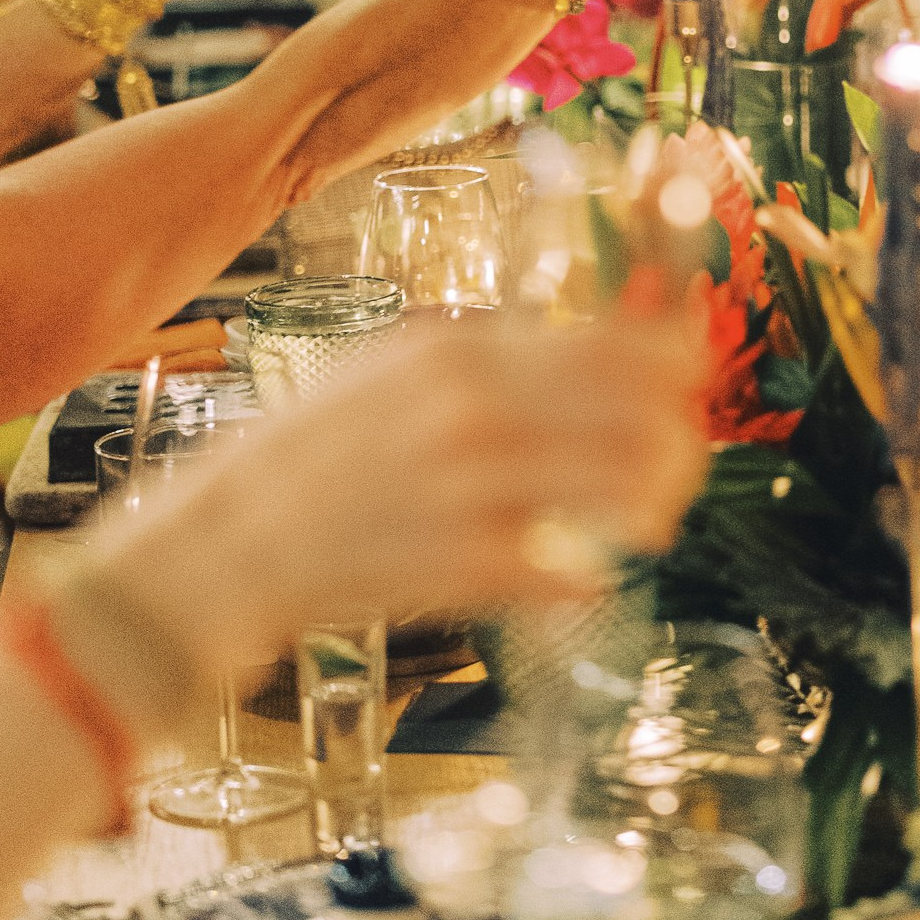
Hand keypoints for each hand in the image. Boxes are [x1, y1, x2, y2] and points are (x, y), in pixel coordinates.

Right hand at [82, 308, 711, 682]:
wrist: (227, 544)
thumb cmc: (319, 453)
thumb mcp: (402, 368)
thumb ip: (499, 357)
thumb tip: (611, 351)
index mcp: (462, 350)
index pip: (622, 342)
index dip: (681, 362)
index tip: (693, 379)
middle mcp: (474, 410)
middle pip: (644, 416)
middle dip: (682, 443)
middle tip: (677, 464)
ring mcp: (473, 490)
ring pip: (627, 489)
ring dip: (656, 508)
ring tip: (647, 522)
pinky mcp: (465, 568)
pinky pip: (574, 572)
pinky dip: (592, 577)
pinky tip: (583, 575)